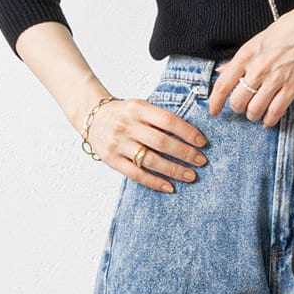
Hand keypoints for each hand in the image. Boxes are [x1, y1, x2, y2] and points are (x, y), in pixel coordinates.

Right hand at [85, 96, 209, 195]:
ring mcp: (118, 143)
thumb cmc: (123, 113)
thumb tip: (191, 135)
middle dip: (185, 153)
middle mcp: (127, 125)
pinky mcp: (112, 160)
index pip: (168, 121)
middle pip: (162, 142)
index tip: (202, 142)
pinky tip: (170, 187)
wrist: (91, 116)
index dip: (187, 132)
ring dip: (174, 170)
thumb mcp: (140, 106)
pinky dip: (154, 182)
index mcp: (137, 108)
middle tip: (201, 161)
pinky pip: (136, 174)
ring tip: (190, 175)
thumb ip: (160, 118)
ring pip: (151, 160)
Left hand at [208, 0, 293, 126]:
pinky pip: (276, 111)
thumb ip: (238, 59)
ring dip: (253, 115)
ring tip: (256, 113)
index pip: (223, 84)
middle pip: (238, 101)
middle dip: (238, 109)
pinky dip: (270, 120)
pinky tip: (268, 119)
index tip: (213, 110)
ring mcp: (276, 78)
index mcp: (246, 55)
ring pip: (255, 109)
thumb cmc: (287, 29)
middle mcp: (258, 68)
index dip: (215, 102)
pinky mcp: (293, 86)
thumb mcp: (257, 41)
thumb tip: (222, 72)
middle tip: (243, 107)